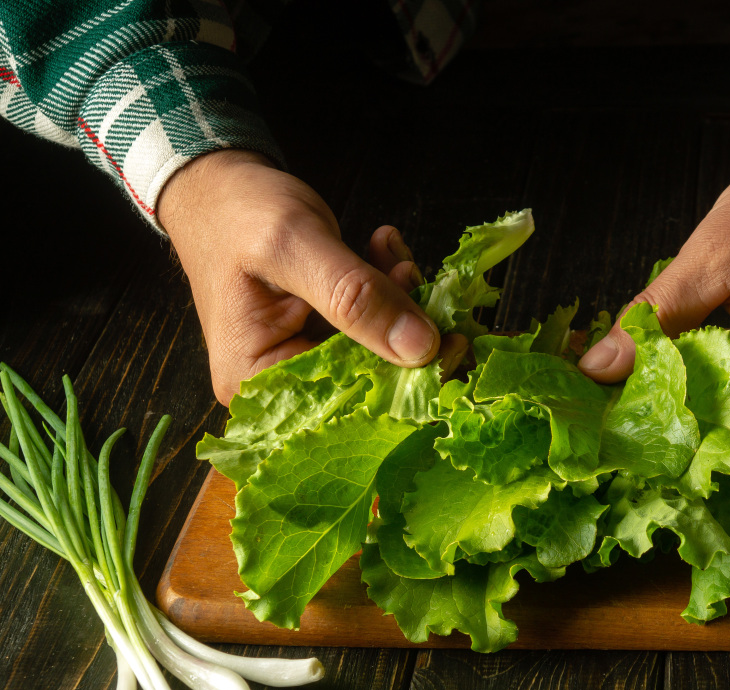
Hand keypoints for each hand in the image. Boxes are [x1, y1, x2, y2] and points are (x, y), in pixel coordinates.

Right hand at [159, 150, 463, 404]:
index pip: (348, 403)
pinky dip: (390, 289)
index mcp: (256, 379)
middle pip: (371, 382)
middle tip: (414, 278)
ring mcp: (305, 360)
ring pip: (381, 351)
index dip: (407, 379)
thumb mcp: (294, 246)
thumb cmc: (235, 212)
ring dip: (400, 302)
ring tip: (393, 257)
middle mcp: (282, 384)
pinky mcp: (326, 336)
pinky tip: (385, 253)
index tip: (451, 340)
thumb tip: (421, 348)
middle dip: (406, 332)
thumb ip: (355, 296)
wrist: (216, 183)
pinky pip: (375, 326)